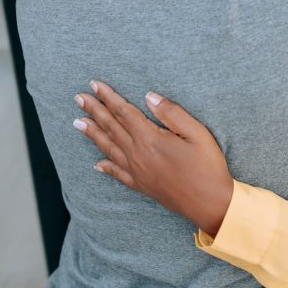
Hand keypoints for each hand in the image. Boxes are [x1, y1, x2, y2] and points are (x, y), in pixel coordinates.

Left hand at [73, 80, 233, 236]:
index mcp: (150, 139)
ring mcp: (137, 172)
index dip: (108, 97)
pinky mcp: (142, 185)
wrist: (210, 203)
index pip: (123, 112)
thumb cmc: (207, 166)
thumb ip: (171, 113)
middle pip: (111, 127)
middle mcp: (138, 155)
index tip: (94, 84)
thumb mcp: (196, 132)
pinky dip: (105, 167)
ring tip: (78, 122)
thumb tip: (149, 96)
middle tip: (78, 98)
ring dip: (93, 133)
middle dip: (94, 110)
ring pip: (109, 148)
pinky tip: (96, 164)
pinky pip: (118, 174)